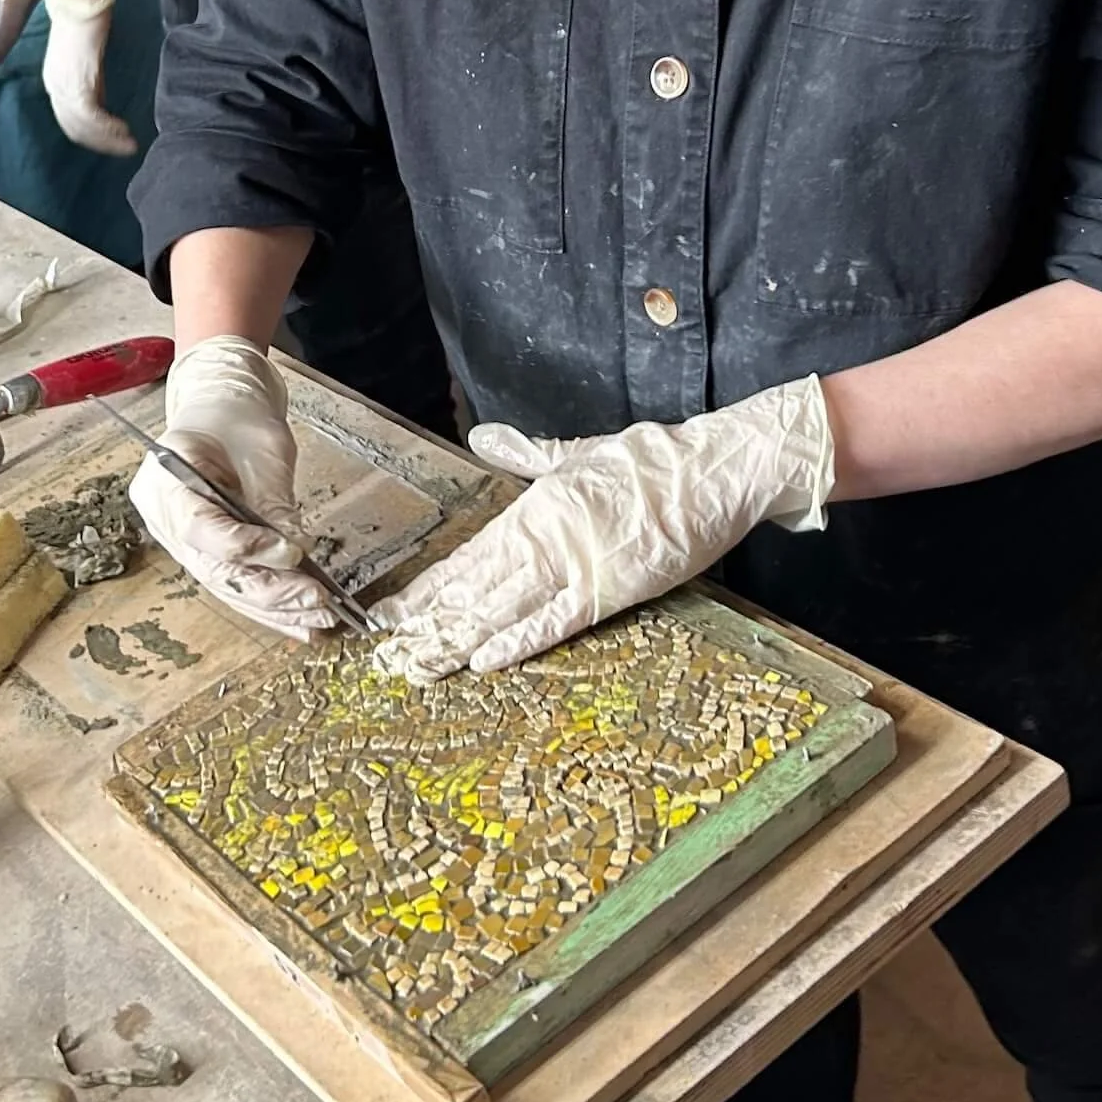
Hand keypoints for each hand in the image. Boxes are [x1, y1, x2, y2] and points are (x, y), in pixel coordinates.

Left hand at [42, 0, 136, 154]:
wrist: (81, 2)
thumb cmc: (87, 22)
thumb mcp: (87, 59)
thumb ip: (92, 82)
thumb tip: (102, 103)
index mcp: (54, 82)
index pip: (69, 120)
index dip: (92, 135)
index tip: (114, 141)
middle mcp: (54, 87)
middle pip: (74, 129)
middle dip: (101, 144)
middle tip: (125, 148)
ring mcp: (63, 87)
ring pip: (83, 128)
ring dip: (108, 140)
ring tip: (129, 144)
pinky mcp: (77, 84)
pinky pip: (92, 117)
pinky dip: (109, 129)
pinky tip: (124, 131)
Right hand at [128, 336, 338, 639]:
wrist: (222, 406)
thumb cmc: (236, 416)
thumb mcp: (262, 447)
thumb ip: (273, 499)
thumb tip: (295, 548)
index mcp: (164, 479)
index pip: (201, 528)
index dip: (246, 547)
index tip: (293, 552)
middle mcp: (163, 518)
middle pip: (214, 569)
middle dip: (269, 590)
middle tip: (314, 600)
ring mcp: (181, 541)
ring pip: (226, 586)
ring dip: (274, 607)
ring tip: (316, 619)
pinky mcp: (205, 553)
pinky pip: (235, 584)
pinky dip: (269, 605)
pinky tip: (299, 623)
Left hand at [374, 376, 835, 681]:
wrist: (713, 468)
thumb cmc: (652, 459)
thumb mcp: (578, 452)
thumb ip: (526, 453)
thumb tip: (482, 436)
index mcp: (535, 506)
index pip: (469, 556)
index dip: (428, 589)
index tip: (393, 612)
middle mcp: (545, 536)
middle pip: (475, 589)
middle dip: (429, 624)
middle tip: (388, 653)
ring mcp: (575, 564)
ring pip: (503, 608)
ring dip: (459, 640)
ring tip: (419, 665)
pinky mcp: (610, 589)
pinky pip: (555, 621)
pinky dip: (520, 642)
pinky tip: (484, 661)